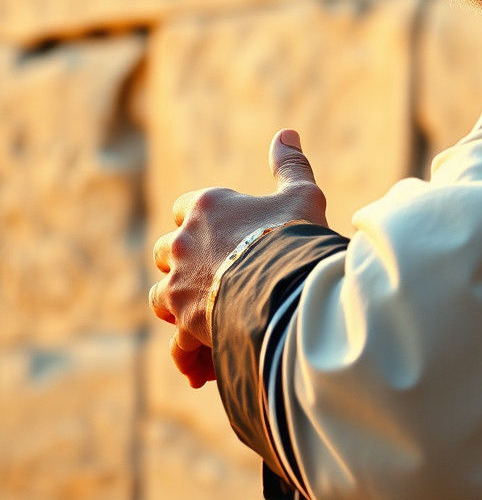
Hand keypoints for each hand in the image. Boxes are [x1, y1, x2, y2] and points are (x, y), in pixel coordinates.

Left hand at [148, 128, 327, 385]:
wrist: (288, 287)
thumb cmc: (297, 236)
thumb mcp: (302, 195)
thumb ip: (290, 165)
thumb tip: (287, 133)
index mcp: (207, 206)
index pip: (186, 207)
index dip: (201, 219)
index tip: (222, 233)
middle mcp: (184, 242)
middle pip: (168, 249)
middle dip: (186, 263)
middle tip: (218, 277)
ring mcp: (178, 282)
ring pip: (161, 294)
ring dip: (180, 305)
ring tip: (209, 319)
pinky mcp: (182, 320)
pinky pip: (176, 339)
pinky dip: (189, 352)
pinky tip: (207, 365)